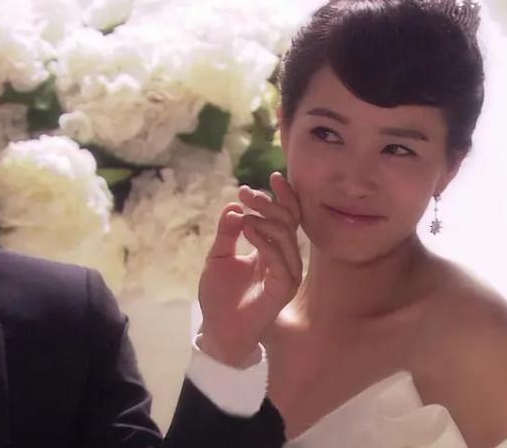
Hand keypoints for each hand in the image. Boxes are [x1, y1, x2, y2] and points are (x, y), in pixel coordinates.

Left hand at [198, 172, 303, 366]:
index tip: (272, 177)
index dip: (283, 197)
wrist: (217, 329)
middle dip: (269, 203)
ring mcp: (287, 274)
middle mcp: (284, 260)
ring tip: (245, 215)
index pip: (286, 218)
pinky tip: (248, 230)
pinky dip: (265, 242)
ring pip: (287, 237)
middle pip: (288, 222)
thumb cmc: (219, 296)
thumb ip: (227, 232)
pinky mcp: (283, 289)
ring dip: (266, 220)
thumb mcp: (218, 256)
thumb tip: (234, 206)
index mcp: (272, 250)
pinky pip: (280, 260)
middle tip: (247, 193)